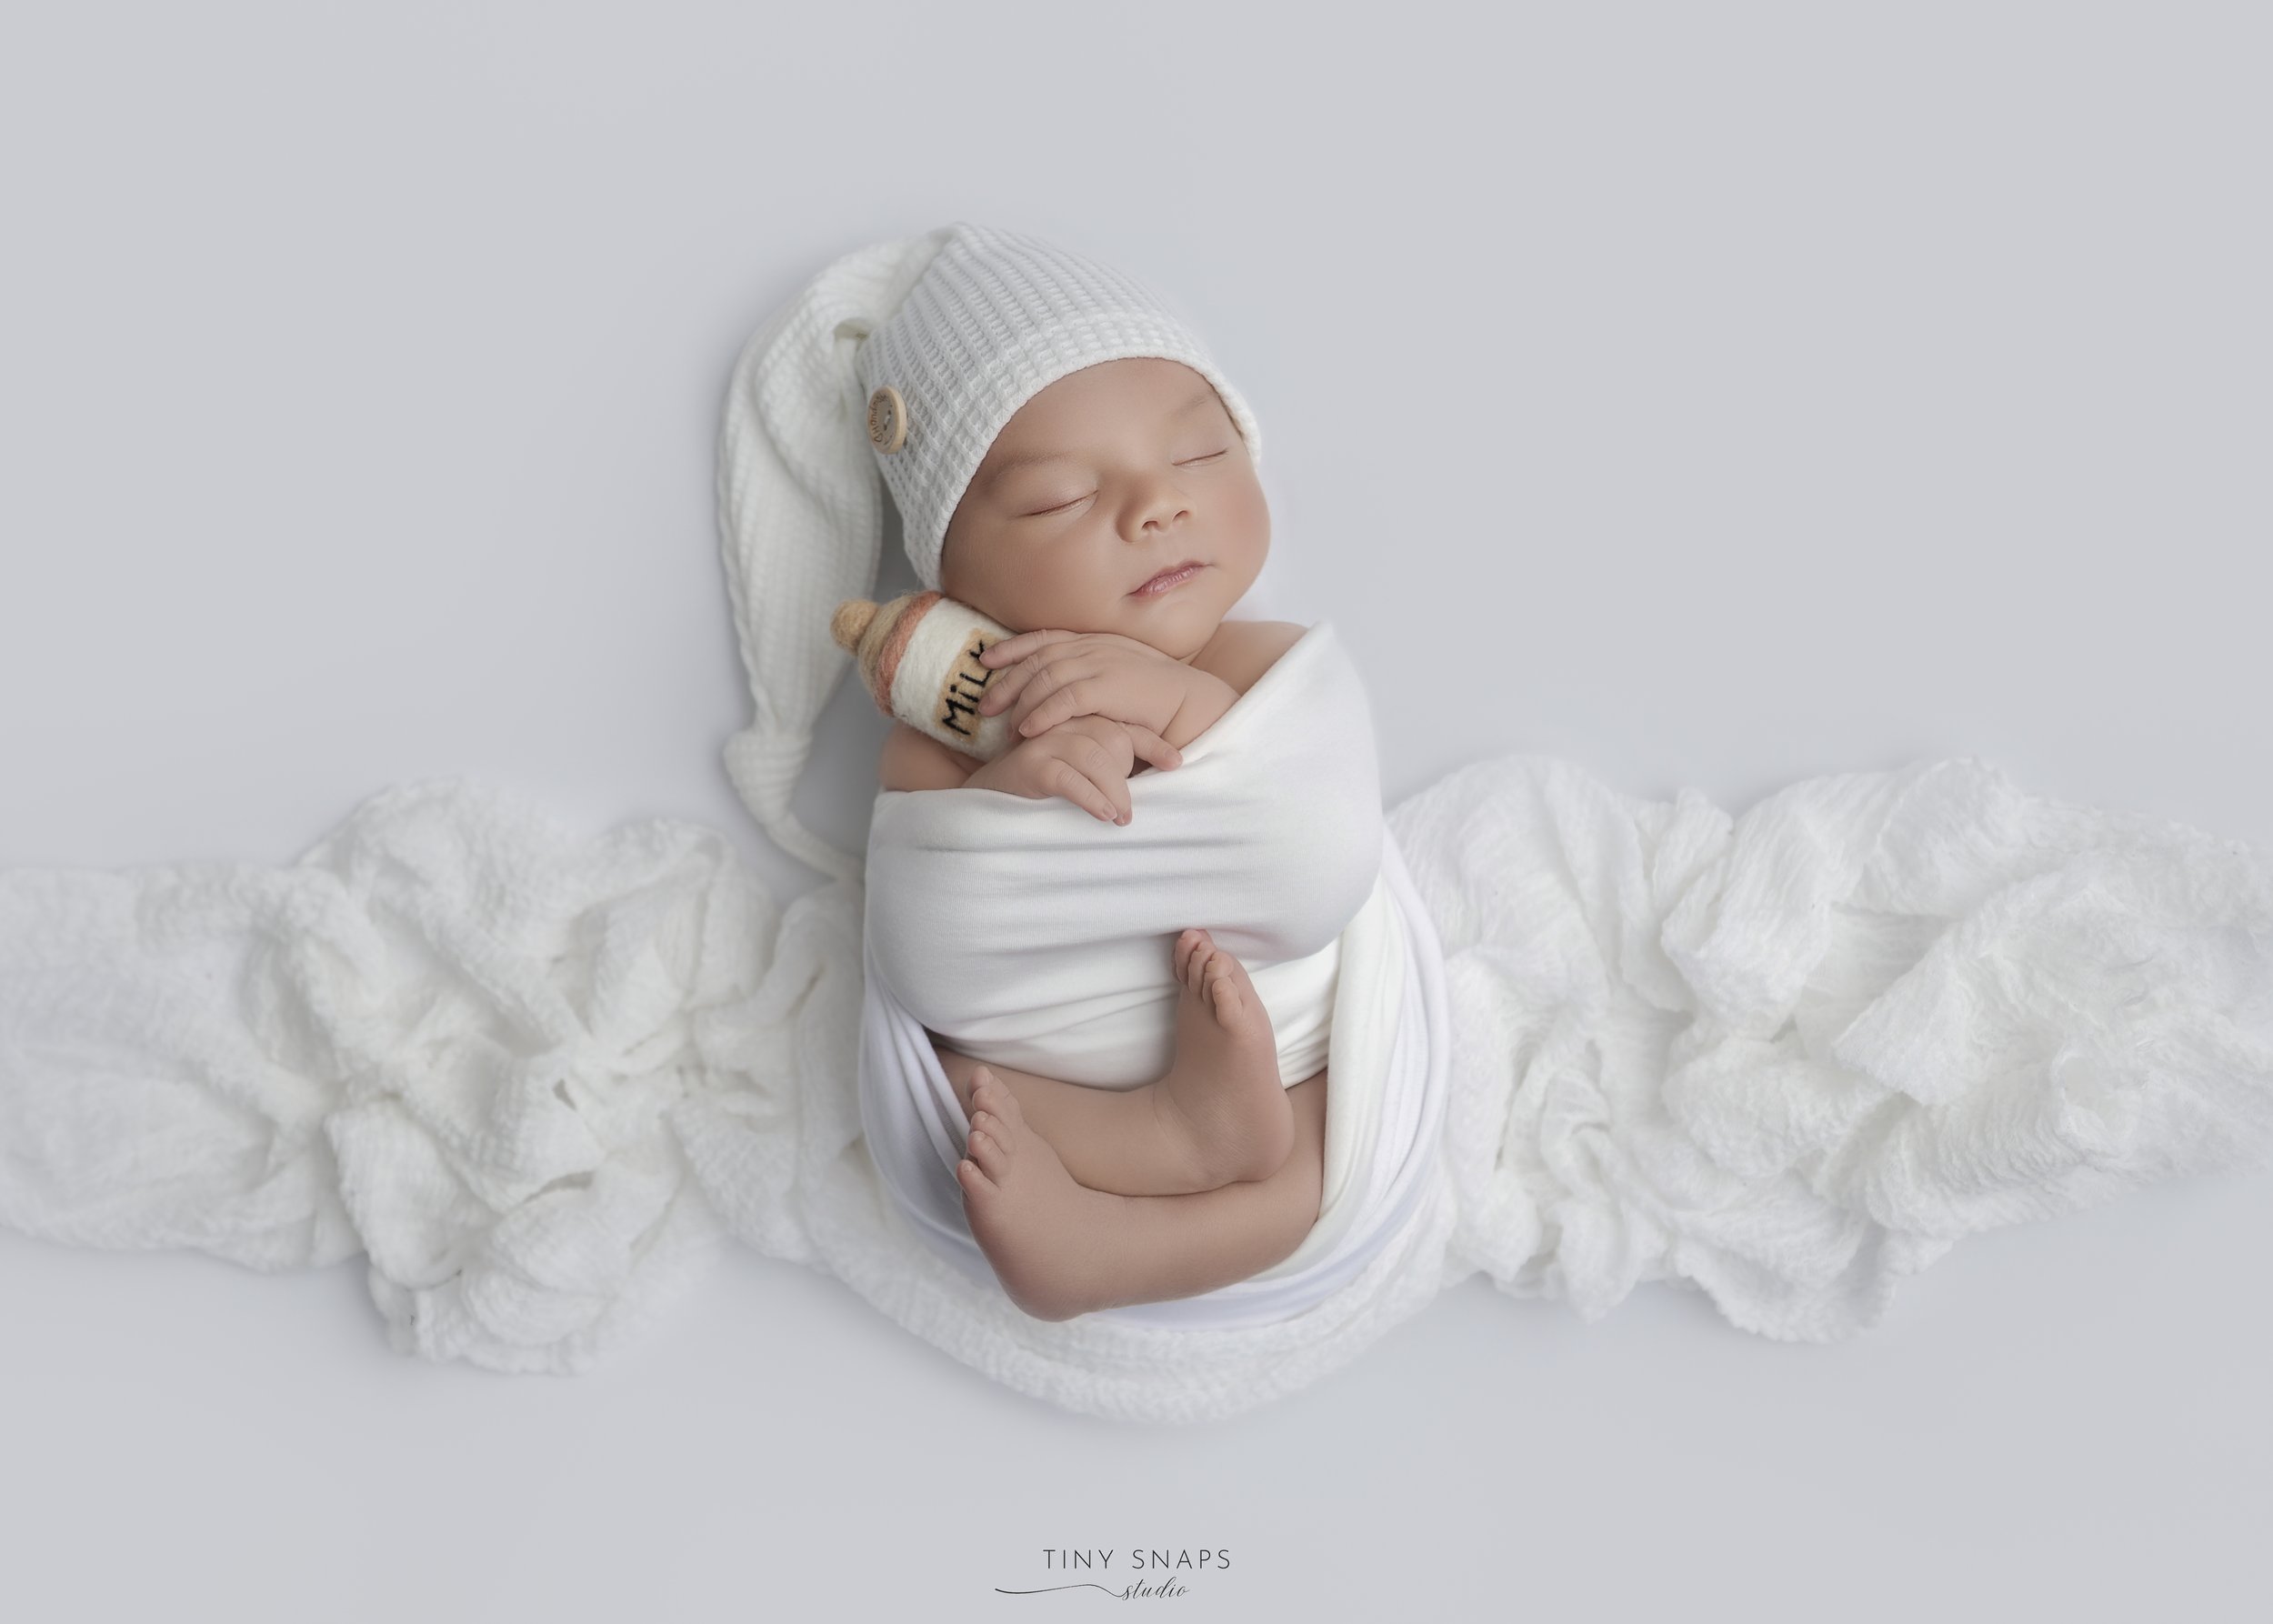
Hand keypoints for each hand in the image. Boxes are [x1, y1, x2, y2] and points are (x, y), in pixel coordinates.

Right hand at [963, 714, 1181, 824]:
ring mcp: (1043, 741)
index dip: (1153, 744)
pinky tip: (1101, 814)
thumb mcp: (1076, 772)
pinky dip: (1091, 797)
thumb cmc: (1037, 787)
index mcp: (1078, 719)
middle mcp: (1062, 723)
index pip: (1124, 726)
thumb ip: (1105, 766)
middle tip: (1128, 812)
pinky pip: (1069, 777)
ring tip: (1120, 818)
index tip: (1177, 763)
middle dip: (1127, 776)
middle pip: (1113, 737)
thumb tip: (1147, 782)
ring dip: (1115, 791)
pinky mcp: (1029, 765)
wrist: (984, 799)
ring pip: (1094, 756)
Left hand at [975, 628, 1198, 742]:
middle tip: (985, 707)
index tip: (984, 660)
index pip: (1042, 638)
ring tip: (1007, 730)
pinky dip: (1041, 715)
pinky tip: (1028, 731)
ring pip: (1044, 680)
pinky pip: (1063, 699)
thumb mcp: (1117, 673)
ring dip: (1020, 705)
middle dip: (1006, 683)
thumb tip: (1061, 688)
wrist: (1189, 700)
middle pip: (1036, 660)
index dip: (1010, 648)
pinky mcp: (1107, 687)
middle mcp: (1092, 647)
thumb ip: (1090, 673)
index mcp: (1093, 640)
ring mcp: (1099, 664)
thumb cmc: (1154, 694)